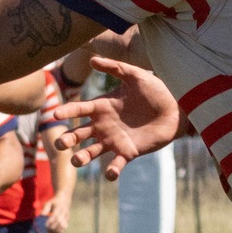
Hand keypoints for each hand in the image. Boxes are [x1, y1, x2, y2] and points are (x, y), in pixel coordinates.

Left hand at [44, 195, 70, 232]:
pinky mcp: (68, 220)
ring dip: (57, 231)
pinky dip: (60, 232)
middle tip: (47, 232)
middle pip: (59, 221)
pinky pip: (65, 227)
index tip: (46, 225)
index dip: (51, 221)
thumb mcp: (49, 203)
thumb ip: (45, 208)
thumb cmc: (54, 202)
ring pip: (63, 225)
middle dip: (53, 227)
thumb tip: (42, 215)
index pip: (55, 215)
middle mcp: (64, 212)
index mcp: (59, 207)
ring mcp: (67, 216)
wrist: (64, 200)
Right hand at [54, 58, 181, 178]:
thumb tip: (91, 59)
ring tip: (76, 160)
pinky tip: (110, 173)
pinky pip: (116, 164)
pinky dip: (112, 171)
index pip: (79, 110)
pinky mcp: (128, 152)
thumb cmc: (155, 90)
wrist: (176, 109)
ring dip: (82, 157)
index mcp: (102, 107)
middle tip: (61, 143)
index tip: (55, 114)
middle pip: (80, 134)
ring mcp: (115, 141)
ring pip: (92, 152)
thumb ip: (115, 67)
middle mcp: (104, 126)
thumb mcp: (135, 76)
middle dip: (68, 139)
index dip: (67, 111)